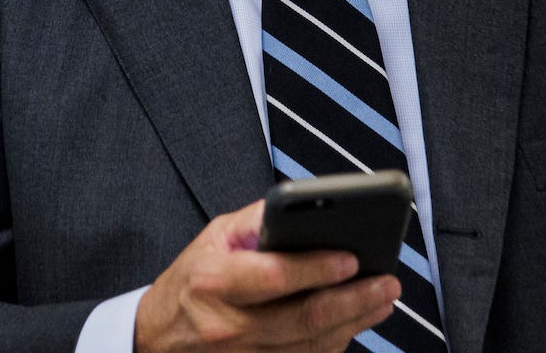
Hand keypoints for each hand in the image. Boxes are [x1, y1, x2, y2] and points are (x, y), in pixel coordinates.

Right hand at [133, 200, 397, 352]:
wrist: (157, 339)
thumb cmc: (189, 282)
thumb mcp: (211, 239)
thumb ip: (255, 222)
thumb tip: (302, 208)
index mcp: (213, 281)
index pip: (274, 277)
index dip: (317, 269)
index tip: (352, 257)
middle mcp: (229, 324)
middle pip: (304, 317)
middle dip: (354, 299)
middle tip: (388, 282)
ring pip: (312, 344)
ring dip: (355, 322)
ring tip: (383, 299)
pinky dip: (335, 342)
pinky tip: (355, 323)